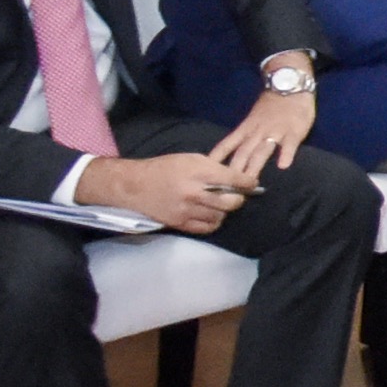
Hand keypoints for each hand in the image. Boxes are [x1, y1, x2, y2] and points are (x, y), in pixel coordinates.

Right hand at [76, 151, 254, 235]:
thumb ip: (214, 168)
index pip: (233, 180)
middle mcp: (194, 192)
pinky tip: (211, 214)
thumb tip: (236, 176)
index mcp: (198, 172)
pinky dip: (214, 222)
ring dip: (225, 211)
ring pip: (221, 216)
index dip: (248, 183)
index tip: (252, 184)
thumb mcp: (190, 159)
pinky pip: (208, 227)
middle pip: (231, 202)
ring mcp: (187, 210)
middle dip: (239, 199)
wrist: (134, 185)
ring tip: (221, 204)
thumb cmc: (164, 168)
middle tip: (237, 195)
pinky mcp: (180, 223)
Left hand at [210, 85, 314, 180]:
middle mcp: (258, 131)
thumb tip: (234, 154)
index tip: (206, 171)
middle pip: (244, 152)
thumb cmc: (272, 104)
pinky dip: (286, 154)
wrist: (289, 85)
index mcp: (247, 127)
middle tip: (229, 188)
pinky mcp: (294, 132)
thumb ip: (246, 134)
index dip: (218, 157)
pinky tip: (283, 166)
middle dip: (235, 170)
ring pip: (263, 151)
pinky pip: (290, 144)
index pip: (228, 143)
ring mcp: (276, 132)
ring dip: (256, 166)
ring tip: (250, 182)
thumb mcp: (253, 117)